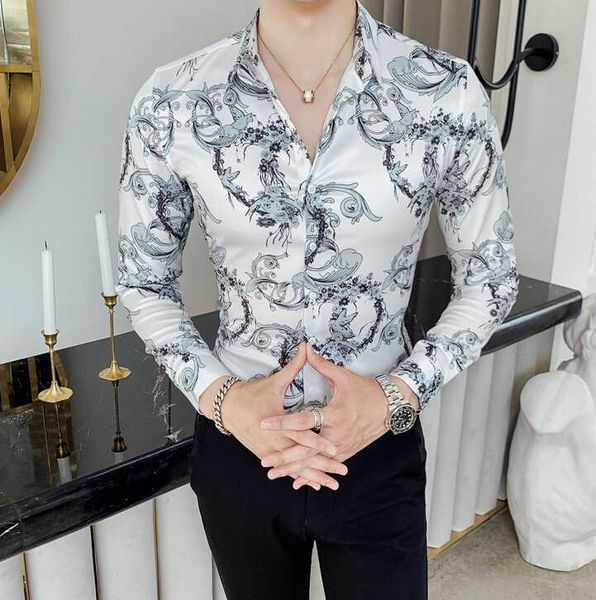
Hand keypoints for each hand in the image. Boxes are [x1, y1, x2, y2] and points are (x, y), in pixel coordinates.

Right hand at [198, 342, 346, 490]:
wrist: (227, 407)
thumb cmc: (251, 394)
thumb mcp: (274, 381)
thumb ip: (294, 366)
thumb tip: (306, 347)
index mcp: (277, 423)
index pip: (301, 435)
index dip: (318, 442)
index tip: (334, 448)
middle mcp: (273, 441)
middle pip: (301, 457)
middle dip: (322, 465)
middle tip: (342, 471)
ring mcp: (269, 451)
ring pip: (295, 467)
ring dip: (314, 476)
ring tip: (332, 484)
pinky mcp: (266, 455)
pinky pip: (286, 469)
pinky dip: (300, 477)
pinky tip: (314, 484)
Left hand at [259, 343, 419, 488]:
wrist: (389, 407)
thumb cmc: (365, 390)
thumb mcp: (343, 377)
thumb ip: (321, 365)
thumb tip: (305, 348)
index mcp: (333, 414)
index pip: (303, 420)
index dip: (283, 423)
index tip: (265, 424)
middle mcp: (337, 434)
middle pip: (306, 450)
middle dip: (283, 457)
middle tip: (263, 461)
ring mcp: (343, 446)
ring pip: (315, 462)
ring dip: (294, 469)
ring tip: (274, 473)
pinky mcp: (347, 452)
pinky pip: (326, 465)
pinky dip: (312, 473)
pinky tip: (297, 481)